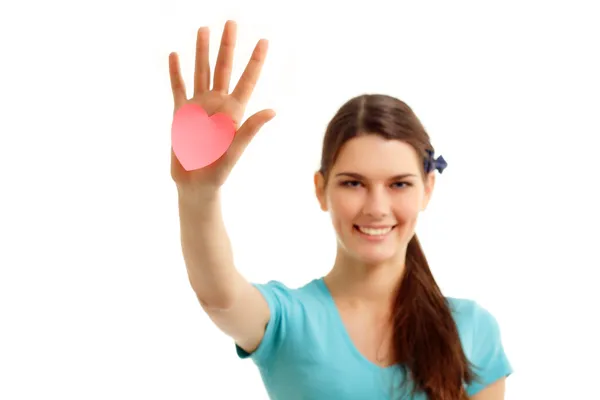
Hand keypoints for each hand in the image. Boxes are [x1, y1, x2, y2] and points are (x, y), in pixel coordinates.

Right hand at [169, 20, 274, 192]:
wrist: (195, 185)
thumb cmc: (218, 172)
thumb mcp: (235, 150)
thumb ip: (250, 129)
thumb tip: (272, 111)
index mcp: (233, 112)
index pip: (247, 80)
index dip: (255, 61)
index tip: (263, 40)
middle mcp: (217, 105)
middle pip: (223, 69)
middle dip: (227, 46)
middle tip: (231, 22)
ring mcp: (199, 107)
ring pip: (200, 72)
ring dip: (202, 51)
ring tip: (204, 29)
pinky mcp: (181, 114)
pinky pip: (178, 88)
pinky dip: (176, 72)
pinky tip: (175, 55)